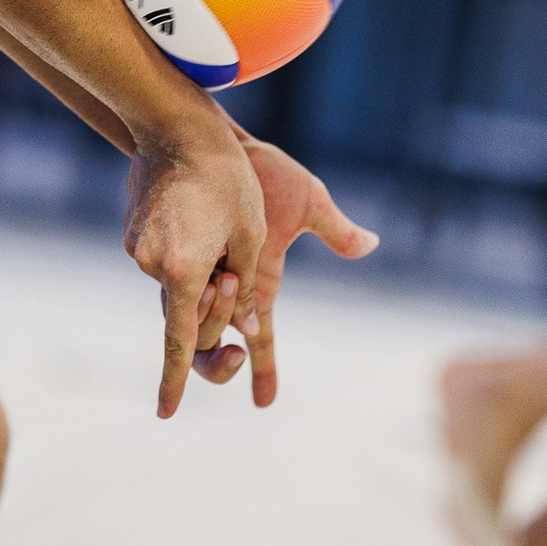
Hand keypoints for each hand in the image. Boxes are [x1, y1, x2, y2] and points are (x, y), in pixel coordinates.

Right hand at [123, 114, 266, 417]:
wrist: (176, 127)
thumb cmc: (229, 176)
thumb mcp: (255, 232)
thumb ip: (250, 287)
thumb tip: (251, 326)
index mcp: (185, 271)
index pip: (182, 341)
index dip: (175, 382)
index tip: (166, 414)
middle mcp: (153, 267)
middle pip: (188, 314)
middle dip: (217, 309)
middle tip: (236, 278)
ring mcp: (138, 251)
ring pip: (179, 285)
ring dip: (206, 275)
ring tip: (223, 230)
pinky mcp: (134, 237)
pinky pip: (166, 262)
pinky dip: (189, 256)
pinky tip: (200, 216)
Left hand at [187, 129, 377, 407]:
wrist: (226, 144)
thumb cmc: (269, 173)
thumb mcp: (309, 202)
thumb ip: (336, 229)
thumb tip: (371, 244)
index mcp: (259, 284)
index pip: (262, 338)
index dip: (263, 371)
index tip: (265, 402)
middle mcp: (228, 287)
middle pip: (217, 346)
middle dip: (220, 366)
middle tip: (234, 357)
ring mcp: (200, 273)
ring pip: (193, 330)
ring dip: (209, 333)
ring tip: (225, 296)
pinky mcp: (177, 256)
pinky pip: (175, 297)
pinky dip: (187, 308)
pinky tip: (193, 300)